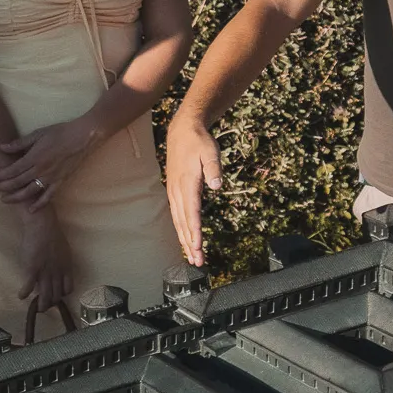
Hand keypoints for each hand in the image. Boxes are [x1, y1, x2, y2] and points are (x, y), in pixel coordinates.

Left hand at [0, 118, 97, 208]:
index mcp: (33, 158)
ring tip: (4, 200)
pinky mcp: (60, 182)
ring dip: (15, 197)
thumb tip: (2, 147)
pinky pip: (48, 196)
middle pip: (17, 182)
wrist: (82, 137)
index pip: (11, 170)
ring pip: (29, 192)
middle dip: (3, 186)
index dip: (0, 174)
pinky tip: (31, 210)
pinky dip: (39, 204)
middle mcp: (40, 170)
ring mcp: (50, 178)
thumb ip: (20, 143)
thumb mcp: (38, 134)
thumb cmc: (60, 132)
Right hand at [17, 209, 73, 312]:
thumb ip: (62, 262)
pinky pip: (28, 287)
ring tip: (37, 308)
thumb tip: (59, 270)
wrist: (42, 226)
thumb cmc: (53, 235)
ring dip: (41, 304)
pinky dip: (24, 294)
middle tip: (46, 305)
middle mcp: (57, 273)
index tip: (58, 296)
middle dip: (52, 302)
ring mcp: (45, 273)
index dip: (62, 295)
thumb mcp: (64, 250)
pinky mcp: (31, 270)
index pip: (68, 289)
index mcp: (67, 268)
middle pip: (57, 295)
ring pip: (45, 296)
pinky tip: (21, 296)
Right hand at [163, 113, 219, 266]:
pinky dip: (181, 230)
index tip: (198, 246)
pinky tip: (186, 240)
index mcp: (188, 183)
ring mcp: (174, 192)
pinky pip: (177, 215)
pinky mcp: (174, 192)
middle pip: (184, 222)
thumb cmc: (199, 142)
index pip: (192, 212)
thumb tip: (217, 185)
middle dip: (190, 244)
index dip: (195, 231)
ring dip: (185, 241)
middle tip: (198, 262)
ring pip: (179, 222)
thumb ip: (214, 168)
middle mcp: (178, 191)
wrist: (182, 131)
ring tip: (193, 258)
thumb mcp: (210, 151)